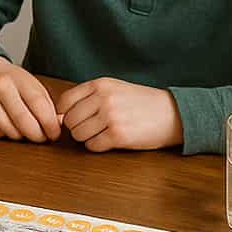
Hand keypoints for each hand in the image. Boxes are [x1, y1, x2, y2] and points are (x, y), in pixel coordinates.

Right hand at [0, 56, 62, 142]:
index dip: (50, 124)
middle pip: (23, 122)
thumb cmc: (12, 81)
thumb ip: (45, 105)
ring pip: (9, 131)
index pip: (39, 105)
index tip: (54, 133)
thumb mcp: (32, 85)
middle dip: (37, 135)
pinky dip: (4, 134)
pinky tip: (7, 125)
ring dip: (21, 136)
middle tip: (42, 137)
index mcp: (18, 79)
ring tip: (24, 129)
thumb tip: (56, 126)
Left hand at [56, 78, 183, 151]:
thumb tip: (57, 116)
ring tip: (104, 133)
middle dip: (78, 128)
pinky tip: (111, 140)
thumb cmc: (142, 103)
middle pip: (69, 121)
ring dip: (88, 138)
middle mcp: (103, 98)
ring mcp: (110, 117)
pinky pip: (92, 146)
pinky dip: (98, 146)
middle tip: (95, 128)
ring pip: (78, 135)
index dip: (66, 114)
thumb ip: (87, 98)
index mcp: (100, 85)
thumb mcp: (114, 90)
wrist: (174, 114)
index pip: (64, 102)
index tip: (78, 119)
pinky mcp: (118, 135)